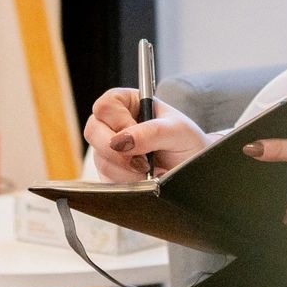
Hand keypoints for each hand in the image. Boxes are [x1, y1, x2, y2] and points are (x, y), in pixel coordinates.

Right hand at [84, 88, 208, 181]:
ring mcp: (110, 149)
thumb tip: (120, 141)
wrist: (194, 172)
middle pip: (93, 131)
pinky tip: (143, 178)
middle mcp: (114, 124)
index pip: (105, 105)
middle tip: (143, 159)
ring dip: (126, 168)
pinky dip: (126, 182)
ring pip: (100, 158)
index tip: (136, 134)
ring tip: (150, 168)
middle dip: (118, 150)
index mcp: (128, 103)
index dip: (117, 121)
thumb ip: (151, 132)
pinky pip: (106, 179)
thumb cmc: (188, 142)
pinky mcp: (110, 172)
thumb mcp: (177, 131)